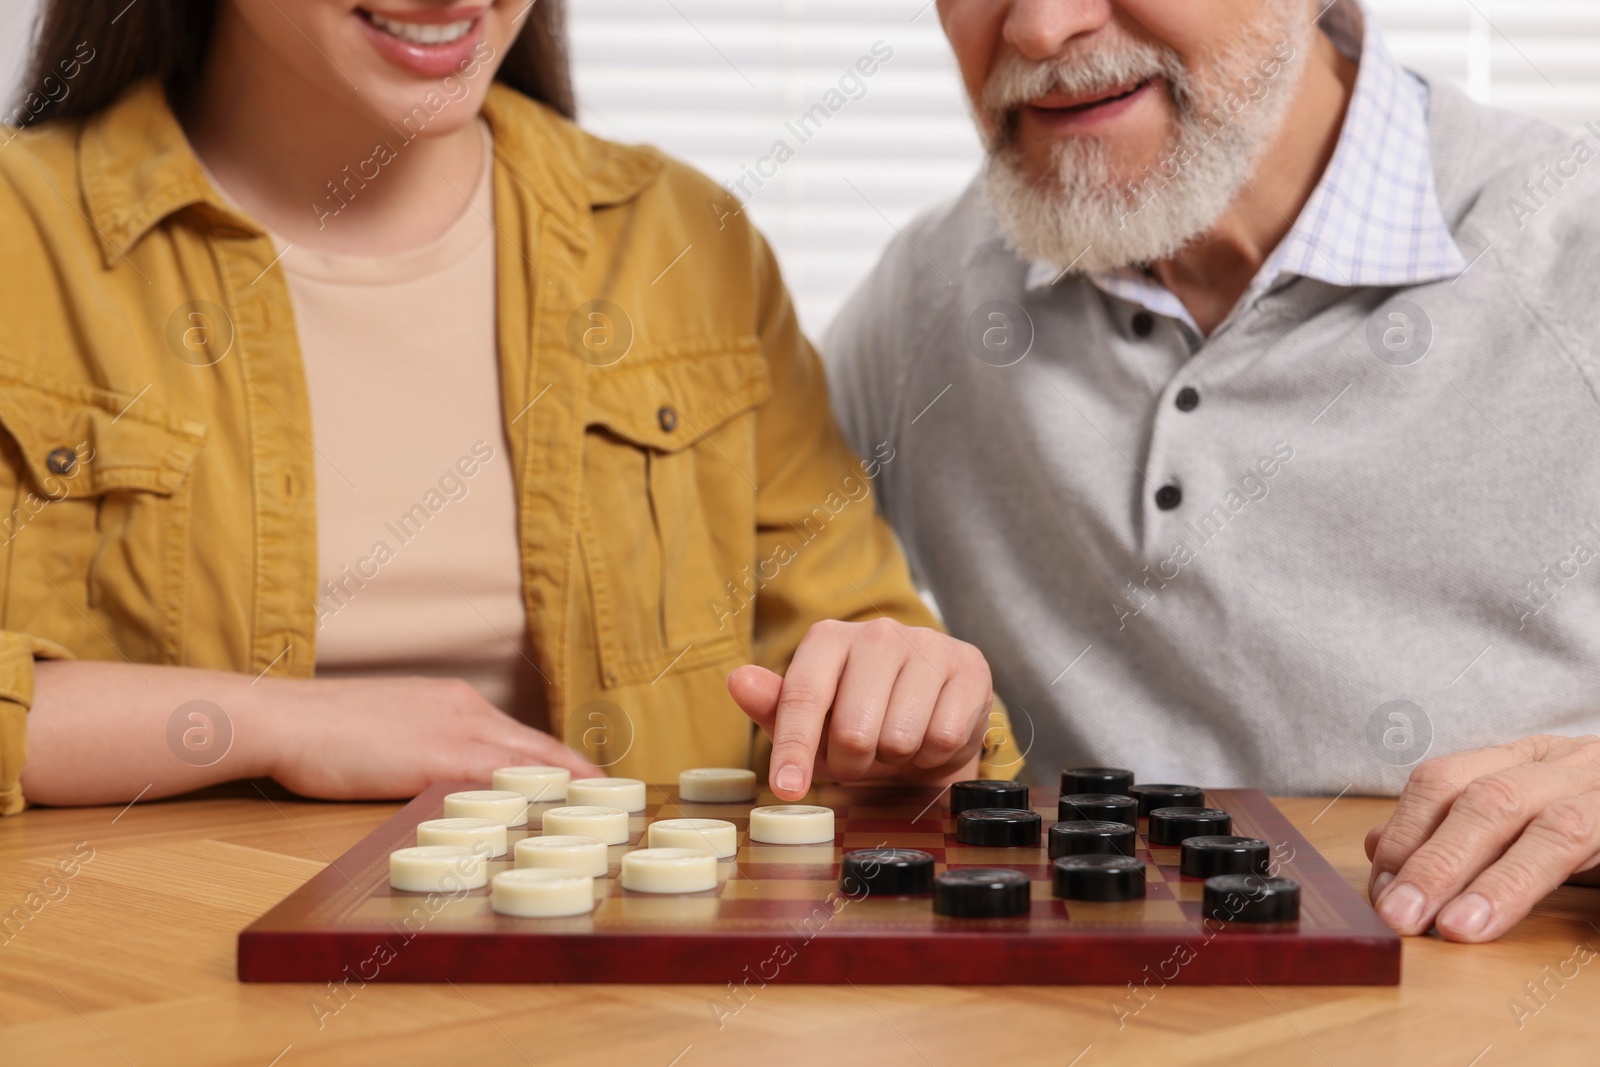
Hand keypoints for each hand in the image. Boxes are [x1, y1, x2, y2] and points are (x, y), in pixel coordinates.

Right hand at [22, 662, 594, 807]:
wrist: (283, 718)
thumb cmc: (324, 728)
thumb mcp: (391, 727)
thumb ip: (427, 745)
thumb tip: (449, 775)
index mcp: (456, 702)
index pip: (523, 735)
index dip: (560, 759)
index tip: (591, 779)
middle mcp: (465, 710)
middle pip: (539, 746)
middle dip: (580, 773)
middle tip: (618, 796)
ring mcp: (453, 732)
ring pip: (528, 760)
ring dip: (567, 785)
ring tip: (603, 807)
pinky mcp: (435, 759)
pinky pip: (497, 782)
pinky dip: (529, 796)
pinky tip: (552, 815)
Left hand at [727, 618, 993, 800]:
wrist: (931, 719)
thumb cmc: (861, 721)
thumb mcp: (812, 724)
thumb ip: (775, 708)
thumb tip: (738, 681)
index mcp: (828, 639)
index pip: (804, 697)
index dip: (794, 750)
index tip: (787, 789)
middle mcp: (877, 633)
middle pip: (853, 730)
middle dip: (853, 763)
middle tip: (859, 758)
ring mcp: (927, 645)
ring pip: (900, 737)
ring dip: (895, 759)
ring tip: (896, 743)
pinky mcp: (969, 667)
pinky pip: (943, 737)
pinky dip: (933, 755)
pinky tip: (928, 738)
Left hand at [1365, 734, 1599, 941]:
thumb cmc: (1586, 816)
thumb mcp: (1517, 815)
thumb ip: (1454, 827)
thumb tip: (1379, 848)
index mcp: (1525, 760)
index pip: (1446, 780)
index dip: (1407, 833)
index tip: (1379, 888)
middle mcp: (1570, 766)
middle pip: (1493, 802)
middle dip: (1440, 861)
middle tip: (1401, 915)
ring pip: (1557, 831)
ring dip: (1504, 884)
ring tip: (1460, 928)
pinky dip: (1582, 899)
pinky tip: (1577, 935)